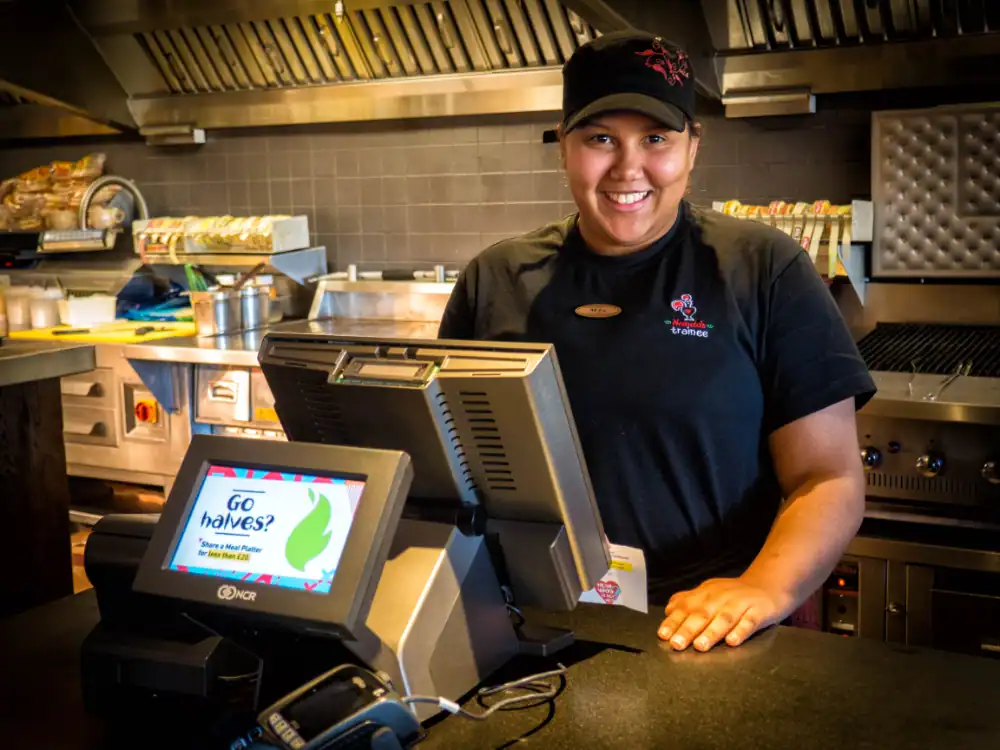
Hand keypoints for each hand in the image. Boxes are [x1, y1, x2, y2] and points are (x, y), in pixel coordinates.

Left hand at [656, 577, 789, 650]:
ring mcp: (741, 603)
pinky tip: (732, 642)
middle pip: (703, 613)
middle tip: (677, 644)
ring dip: (711, 632)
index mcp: (706, 593)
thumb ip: (689, 600)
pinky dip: (740, 631)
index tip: (663, 635)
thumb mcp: (709, 592)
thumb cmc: (734, 594)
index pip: (687, 606)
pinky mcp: (760, 611)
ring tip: (699, 646)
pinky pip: (750, 622)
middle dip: (688, 629)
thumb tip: (668, 610)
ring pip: (724, 618)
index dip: (674, 621)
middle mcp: (722, 597)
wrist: (769, 585)